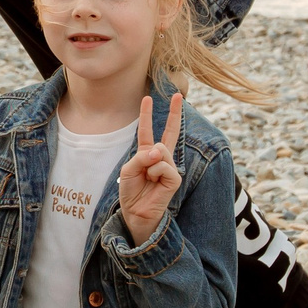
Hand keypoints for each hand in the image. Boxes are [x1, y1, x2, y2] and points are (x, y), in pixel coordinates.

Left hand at [118, 93, 184, 244]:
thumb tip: (160, 150)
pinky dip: (155, 172)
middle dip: (175, 113)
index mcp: (147, 153)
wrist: (136, 212)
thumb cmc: (132, 191)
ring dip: (149, 164)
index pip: (148, 131)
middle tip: (178, 95)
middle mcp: (161, 158)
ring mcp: (170, 166)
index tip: (147, 98)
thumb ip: (142, 156)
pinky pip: (164, 166)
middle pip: (170, 132)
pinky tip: (154, 182)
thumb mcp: (129, 169)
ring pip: (160, 151)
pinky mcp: (175, 178)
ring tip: (147, 178)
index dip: (147, 115)